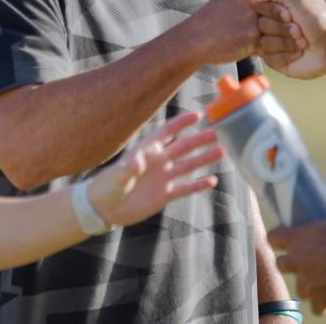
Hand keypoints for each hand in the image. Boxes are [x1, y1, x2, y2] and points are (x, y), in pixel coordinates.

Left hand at [87, 111, 223, 226]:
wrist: (103, 210)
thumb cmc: (106, 188)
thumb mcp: (116, 176)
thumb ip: (128, 169)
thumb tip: (138, 162)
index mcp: (146, 150)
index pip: (167, 132)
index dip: (181, 123)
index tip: (198, 115)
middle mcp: (158, 161)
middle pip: (183, 147)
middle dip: (200, 140)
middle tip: (217, 133)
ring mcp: (163, 177)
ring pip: (188, 165)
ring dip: (204, 159)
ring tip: (221, 152)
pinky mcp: (165, 195)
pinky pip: (185, 188)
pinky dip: (198, 185)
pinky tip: (212, 181)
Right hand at [185, 0, 300, 64]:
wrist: (196, 39)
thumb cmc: (216, 18)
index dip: (284, 6)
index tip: (290, 16)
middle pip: (282, 7)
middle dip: (292, 21)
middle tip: (302, 30)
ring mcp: (250, 16)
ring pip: (281, 25)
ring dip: (290, 36)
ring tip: (300, 41)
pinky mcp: (249, 36)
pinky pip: (274, 43)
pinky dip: (284, 49)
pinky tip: (291, 53)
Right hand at [246, 0, 325, 77]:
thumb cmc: (316, 17)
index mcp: (279, 8)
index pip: (258, 7)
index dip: (273, 11)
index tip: (289, 13)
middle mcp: (276, 24)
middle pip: (259, 25)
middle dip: (281, 28)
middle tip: (299, 29)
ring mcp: (276, 42)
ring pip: (263, 42)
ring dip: (285, 41)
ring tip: (302, 42)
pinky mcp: (278, 60)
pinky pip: (268, 58)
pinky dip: (286, 54)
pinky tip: (299, 53)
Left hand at [268, 206, 325, 315]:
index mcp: (298, 239)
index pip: (273, 238)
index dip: (276, 239)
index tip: (280, 241)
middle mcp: (297, 262)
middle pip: (280, 265)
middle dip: (289, 265)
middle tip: (302, 262)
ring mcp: (307, 283)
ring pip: (300, 289)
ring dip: (308, 286)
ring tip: (321, 282)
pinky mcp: (320, 299)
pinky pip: (317, 307)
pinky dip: (322, 304)